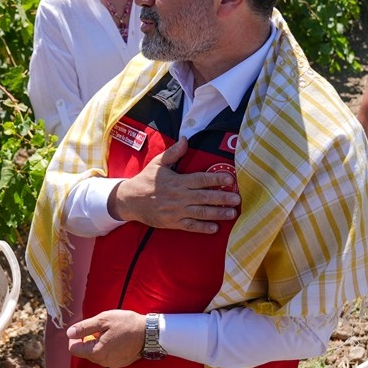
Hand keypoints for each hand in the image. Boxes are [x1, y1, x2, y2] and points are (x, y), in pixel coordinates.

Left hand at [66, 310, 146, 367]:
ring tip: (110, 332)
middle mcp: (103, 362)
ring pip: (96, 355)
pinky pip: (106, 357)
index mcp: (96, 352)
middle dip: (87, 340)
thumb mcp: (103, 320)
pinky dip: (107, 348)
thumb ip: (84, 328)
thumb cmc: (126, 323)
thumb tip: (69, 333)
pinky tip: (116, 339)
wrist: (149, 333)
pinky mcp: (120, 364)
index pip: (74, 349)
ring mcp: (112, 364)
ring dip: (98, 344)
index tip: (85, 329)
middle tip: (100, 328)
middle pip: (85, 352)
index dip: (75, 338)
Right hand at [110, 138, 239, 232]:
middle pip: (204, 197)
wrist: (130, 200)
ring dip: (217, 213)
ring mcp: (176, 211)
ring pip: (200, 213)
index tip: (230, 179)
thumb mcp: (158, 163)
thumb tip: (185, 139)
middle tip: (238, 199)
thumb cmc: (146, 180)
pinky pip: (190, 226)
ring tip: (232, 213)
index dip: (216, 179)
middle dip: (222, 198)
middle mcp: (179, 196)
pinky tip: (215, 228)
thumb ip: (173, 153)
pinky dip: (202, 227)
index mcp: (178, 181)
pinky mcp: (173, 222)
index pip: (200, 179)